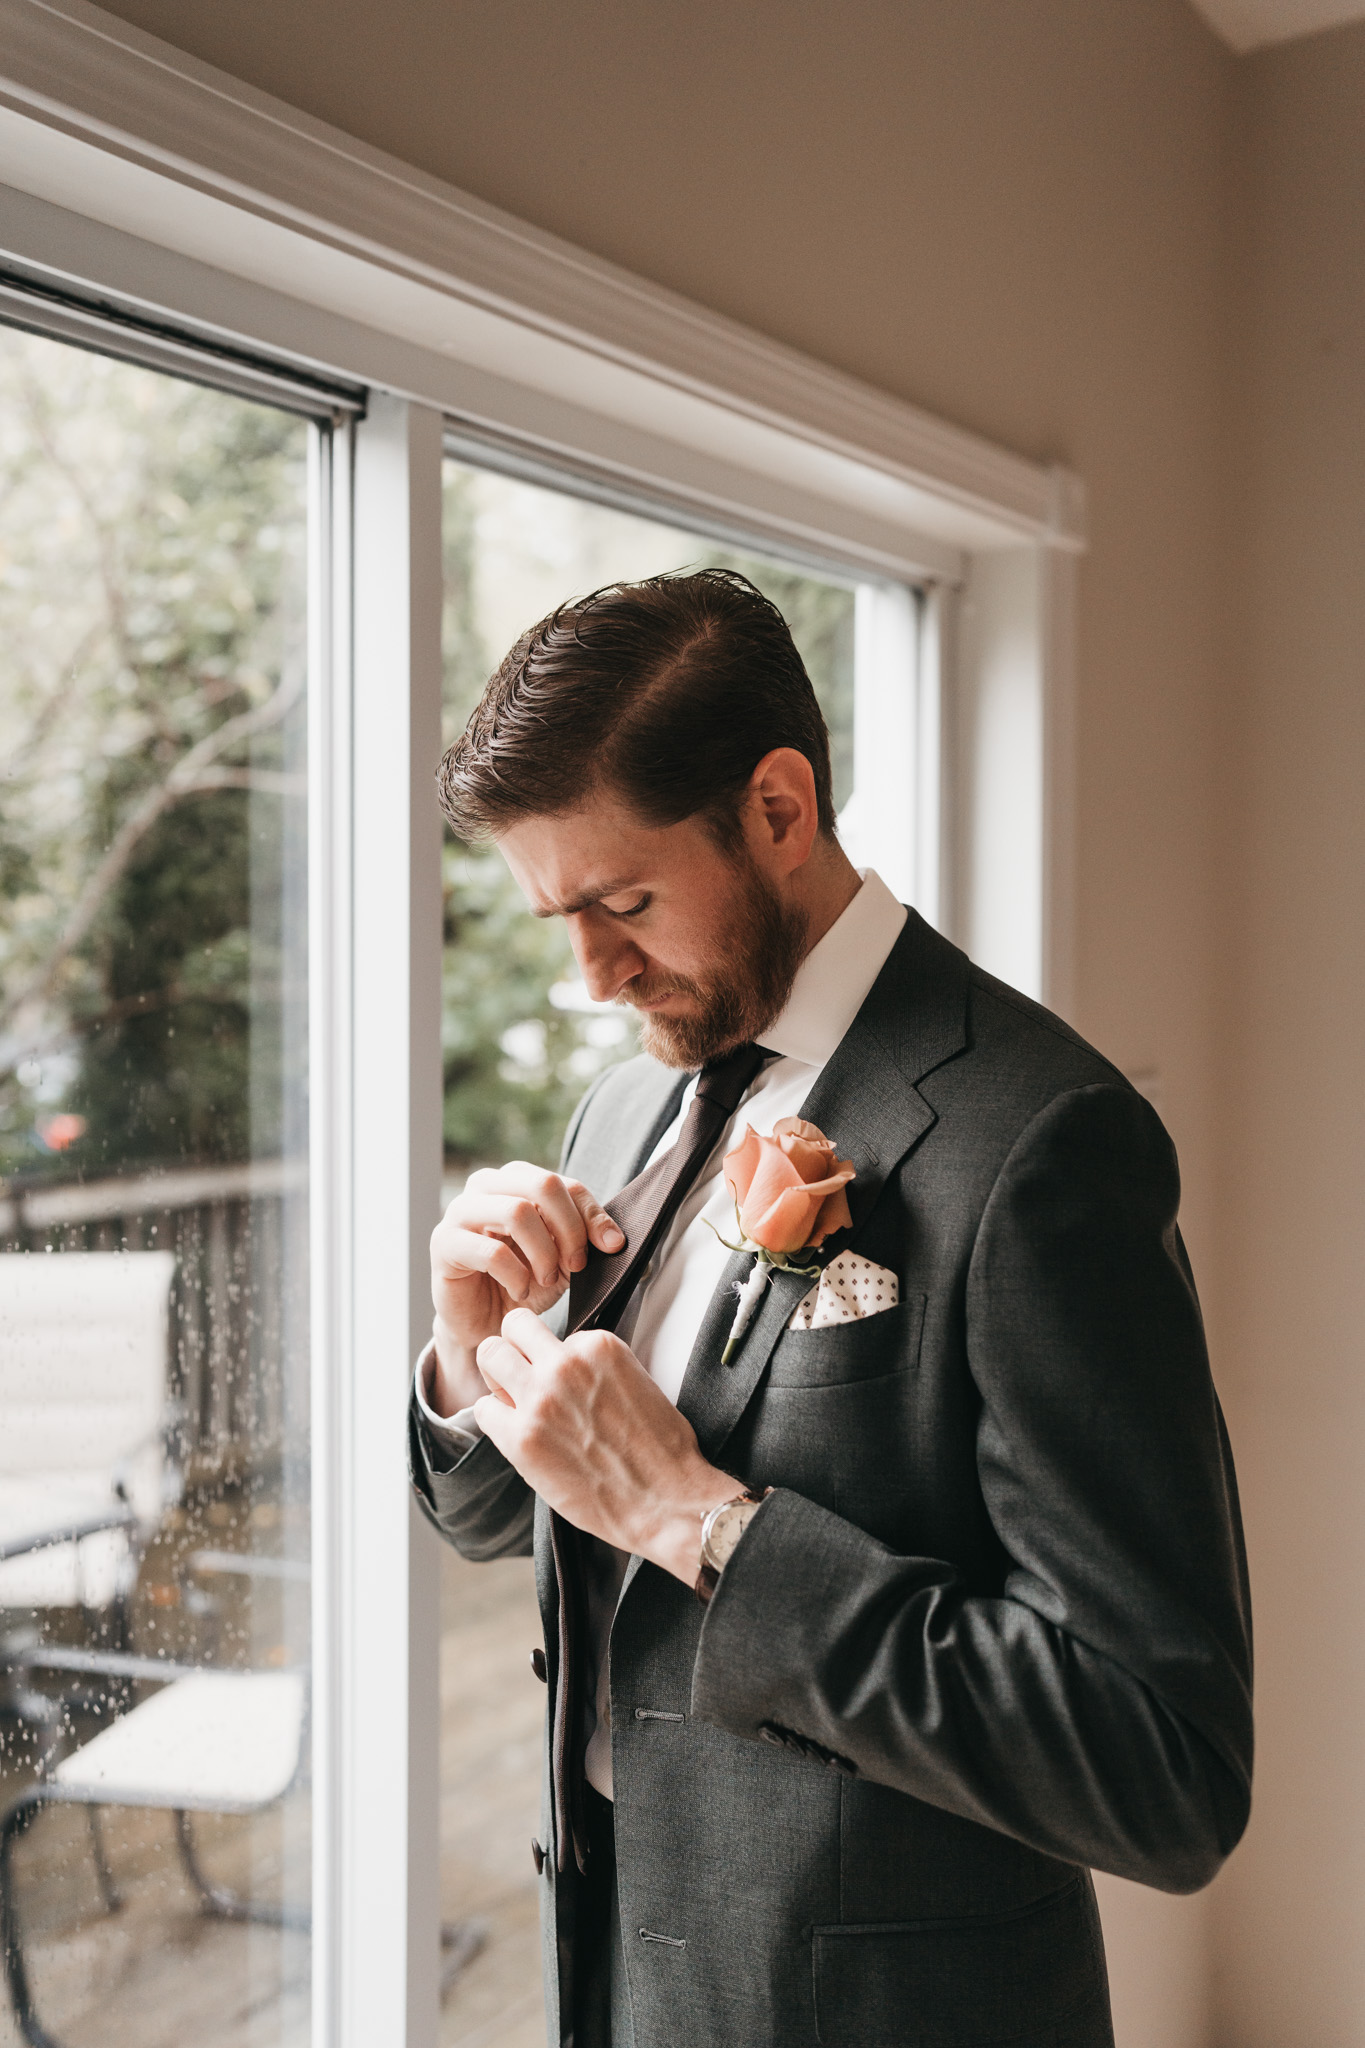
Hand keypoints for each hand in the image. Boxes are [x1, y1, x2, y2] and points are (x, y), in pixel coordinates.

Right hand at [427, 1164, 623, 1413]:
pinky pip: (492, 1252)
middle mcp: (485, 1185)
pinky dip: (517, 1276)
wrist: (484, 1321)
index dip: (592, 1214)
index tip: (611, 1247)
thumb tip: (615, 1240)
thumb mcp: (563, 1259)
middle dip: (570, 1228)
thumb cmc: (524, 1281)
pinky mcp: (443, 1243)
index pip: (565, 1183)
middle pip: (542, 1185)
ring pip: (517, 1212)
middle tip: (577, 1264)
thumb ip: (585, 1240)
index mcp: (516, 1179)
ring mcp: (460, 1211)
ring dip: (543, 1252)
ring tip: (547, 1280)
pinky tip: (522, 1291)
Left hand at [472, 1308, 739, 1583]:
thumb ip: (595, 1367)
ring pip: (489, 1354)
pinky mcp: (522, 1439)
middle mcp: (566, 1364)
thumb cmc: (660, 1452)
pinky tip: (515, 1434)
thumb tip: (563, 1371)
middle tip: (521, 1376)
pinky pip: (483, 1409)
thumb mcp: (637, 1381)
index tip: (567, 1384)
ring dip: (497, 1375)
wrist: (665, 1501)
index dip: (557, 1359)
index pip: (557, 1333)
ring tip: (513, 1401)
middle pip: (514, 1325)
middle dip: (514, 1348)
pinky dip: (494, 1418)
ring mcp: (540, 1399)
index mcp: (599, 1346)